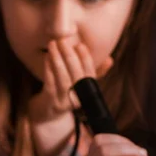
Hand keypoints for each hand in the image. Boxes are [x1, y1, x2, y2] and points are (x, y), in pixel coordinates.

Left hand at [28, 40, 112, 155]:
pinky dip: (48, 69)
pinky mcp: (50, 102)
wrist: (46, 116)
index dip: (86, 60)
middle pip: (77, 76)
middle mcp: (77, 99)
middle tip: (63, 40)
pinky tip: (46, 57)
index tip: (80, 45)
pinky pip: (50, 84)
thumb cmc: (64, 95)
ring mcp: (63, 102)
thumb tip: (110, 59)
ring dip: (58, 60)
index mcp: (87, 93)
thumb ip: (93, 72)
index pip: (90, 75)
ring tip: (53, 45)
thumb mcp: (80, 84)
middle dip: (70, 56)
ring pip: (64, 79)